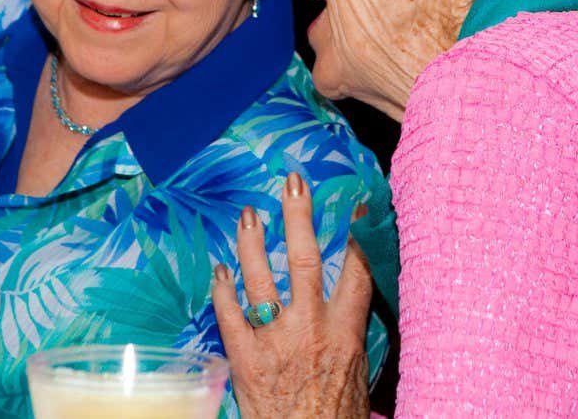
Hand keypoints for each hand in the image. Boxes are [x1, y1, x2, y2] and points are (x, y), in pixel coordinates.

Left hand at [212, 172, 372, 418]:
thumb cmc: (336, 418)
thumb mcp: (356, 373)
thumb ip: (348, 335)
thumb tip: (350, 308)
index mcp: (344, 331)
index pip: (357, 271)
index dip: (359, 234)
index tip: (359, 203)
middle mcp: (309, 327)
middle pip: (305, 259)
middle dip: (299, 216)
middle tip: (292, 182)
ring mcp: (274, 339)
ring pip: (261, 279)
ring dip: (252, 243)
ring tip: (249, 214)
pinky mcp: (245, 358)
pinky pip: (228, 316)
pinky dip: (222, 290)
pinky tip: (218, 270)